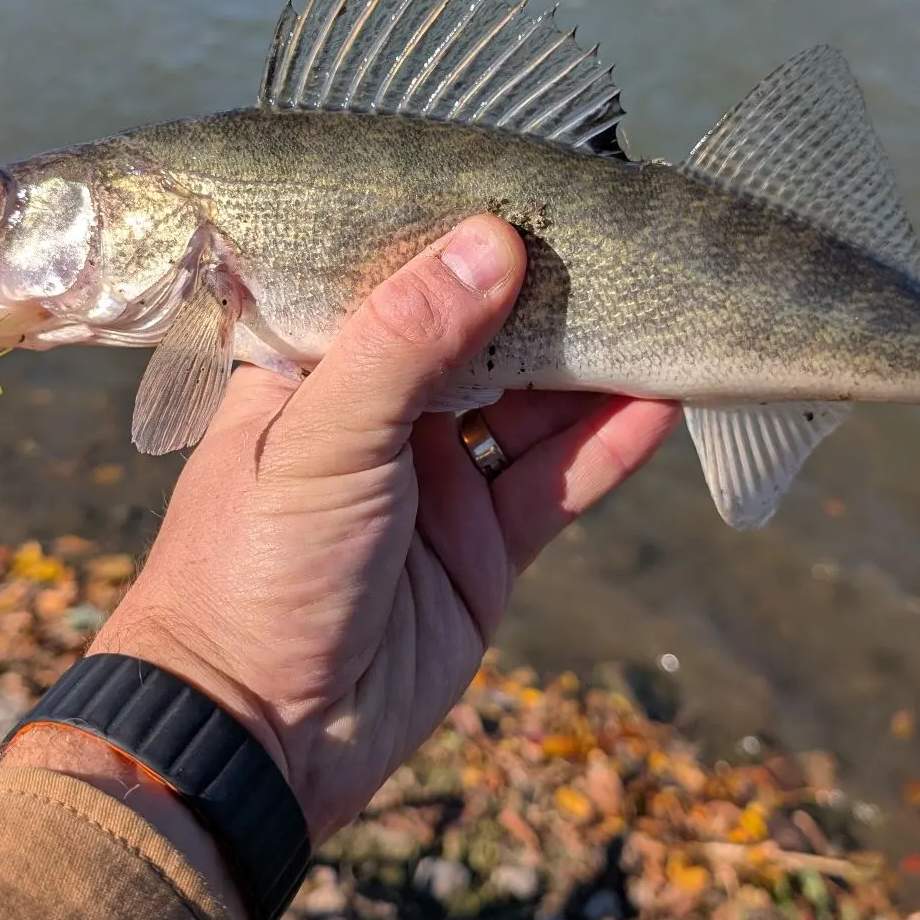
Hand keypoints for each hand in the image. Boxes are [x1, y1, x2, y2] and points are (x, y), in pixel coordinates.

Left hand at [92, 215, 678, 842]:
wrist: (254, 737)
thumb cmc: (257, 567)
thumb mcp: (324, 437)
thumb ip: (406, 340)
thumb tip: (493, 238)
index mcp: (312, 371)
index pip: (395, 281)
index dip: (460, 238)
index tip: (537, 182)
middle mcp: (376, 415)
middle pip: (476, 338)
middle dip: (543, 296)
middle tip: (623, 240)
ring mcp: (434, 481)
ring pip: (529, 407)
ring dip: (590, 365)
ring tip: (661, 303)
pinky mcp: (482, 548)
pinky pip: (556, 482)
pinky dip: (608, 443)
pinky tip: (664, 396)